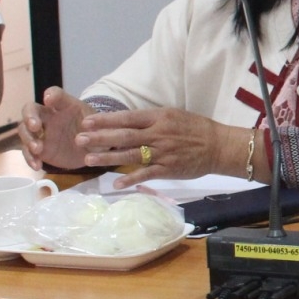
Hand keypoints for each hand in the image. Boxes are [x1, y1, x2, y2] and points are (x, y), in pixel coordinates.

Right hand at [18, 86, 91, 170]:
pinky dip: (29, 158)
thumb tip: (86, 129)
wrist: (94, 149)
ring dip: (28, 139)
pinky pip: (28, 152)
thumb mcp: (100, 125)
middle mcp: (49, 116)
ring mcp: (42, 133)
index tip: (48, 100)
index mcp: (66, 106)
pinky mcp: (39, 149)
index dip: (51, 95)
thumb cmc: (96, 130)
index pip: (56, 94)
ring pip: (25, 130)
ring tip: (38, 149)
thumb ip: (95, 126)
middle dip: (30, 116)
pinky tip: (36, 165)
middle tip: (35, 127)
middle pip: (31, 109)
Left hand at [73, 108, 242, 183]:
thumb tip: (125, 123)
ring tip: (89, 159)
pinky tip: (116, 183)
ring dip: (108, 157)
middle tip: (79, 139)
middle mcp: (159, 134)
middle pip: (124, 136)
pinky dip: (131, 179)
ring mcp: (163, 152)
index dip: (106, 120)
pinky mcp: (168, 169)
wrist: (219, 146)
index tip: (86, 121)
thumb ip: (150, 120)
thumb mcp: (173, 116)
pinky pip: (146, 174)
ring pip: (131, 155)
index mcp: (159, 118)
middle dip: (100, 138)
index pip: (127, 117)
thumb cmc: (196, 129)